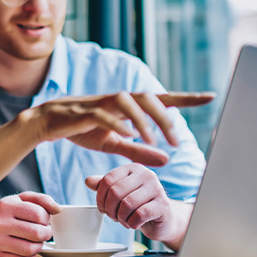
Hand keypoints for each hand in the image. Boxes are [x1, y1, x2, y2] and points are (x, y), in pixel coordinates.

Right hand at [0, 192, 59, 256]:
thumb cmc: (5, 213)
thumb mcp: (20, 200)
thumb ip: (41, 200)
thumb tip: (58, 209)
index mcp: (6, 206)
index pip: (38, 214)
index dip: (46, 218)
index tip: (42, 219)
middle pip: (37, 233)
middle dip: (46, 233)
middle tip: (43, 231)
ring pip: (31, 249)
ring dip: (39, 245)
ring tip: (34, 240)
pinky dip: (30, 255)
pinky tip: (25, 248)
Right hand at [20, 91, 213, 166]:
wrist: (47, 123)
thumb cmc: (81, 129)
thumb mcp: (113, 143)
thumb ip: (139, 150)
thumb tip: (167, 159)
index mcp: (127, 105)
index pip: (161, 98)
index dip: (185, 98)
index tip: (210, 96)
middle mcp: (117, 99)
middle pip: (147, 97)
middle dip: (165, 117)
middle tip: (176, 141)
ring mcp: (100, 103)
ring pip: (127, 101)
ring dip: (143, 119)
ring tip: (153, 140)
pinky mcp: (83, 112)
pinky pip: (103, 114)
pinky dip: (117, 122)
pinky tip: (128, 134)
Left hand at [85, 164, 190, 248]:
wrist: (163, 219)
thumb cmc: (139, 205)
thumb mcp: (120, 193)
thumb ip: (104, 186)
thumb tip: (88, 181)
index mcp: (133, 168)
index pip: (108, 179)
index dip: (100, 197)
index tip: (102, 208)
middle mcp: (146, 175)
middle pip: (116, 192)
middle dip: (110, 209)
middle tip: (113, 217)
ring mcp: (157, 189)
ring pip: (127, 204)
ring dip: (121, 218)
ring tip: (124, 220)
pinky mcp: (163, 205)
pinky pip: (139, 215)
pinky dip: (132, 223)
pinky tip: (134, 224)